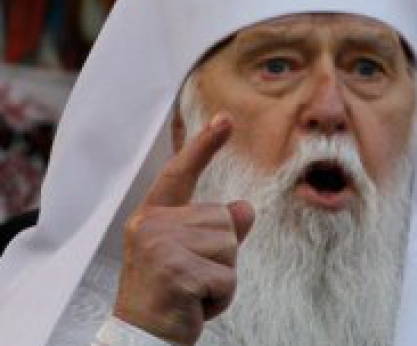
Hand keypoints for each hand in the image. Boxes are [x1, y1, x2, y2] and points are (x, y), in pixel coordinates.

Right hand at [114, 115, 254, 344]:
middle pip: (224, 221)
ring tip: (191, 293)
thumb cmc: (170, 297)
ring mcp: (161, 248)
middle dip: (222, 256)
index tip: (225, 119)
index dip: (203, 146)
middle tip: (191, 281)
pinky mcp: (175, 272)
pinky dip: (220, 298)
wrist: (143, 340)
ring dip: (221, 278)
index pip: (180, 175)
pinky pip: (227, 278)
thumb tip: (245, 208)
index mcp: (153, 218)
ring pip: (229, 248)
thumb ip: (219, 229)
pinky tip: (194, 307)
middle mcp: (152, 226)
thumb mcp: (194, 256)